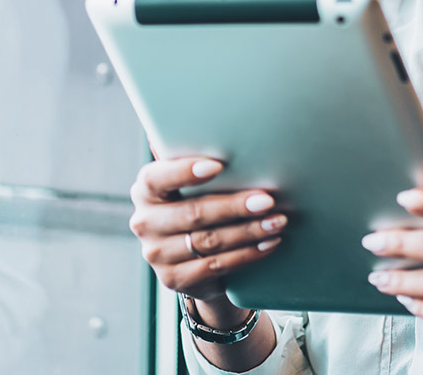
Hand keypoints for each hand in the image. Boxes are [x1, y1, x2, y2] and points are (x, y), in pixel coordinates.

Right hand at [127, 156, 285, 304]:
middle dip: (234, 206)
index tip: (218, 165)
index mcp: (145, 191)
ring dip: (249, 231)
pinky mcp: (174, 279)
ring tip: (277, 221)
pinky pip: (217, 265)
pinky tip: (269, 244)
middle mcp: (144, 222)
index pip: (156, 178)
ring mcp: (157, 254)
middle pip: (193, 213)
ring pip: (209, 241)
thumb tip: (241, 142)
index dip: (185, 171)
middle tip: (267, 200)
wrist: (192, 259)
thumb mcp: (193, 187)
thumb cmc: (198, 206)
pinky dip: (248, 254)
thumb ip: (202, 167)